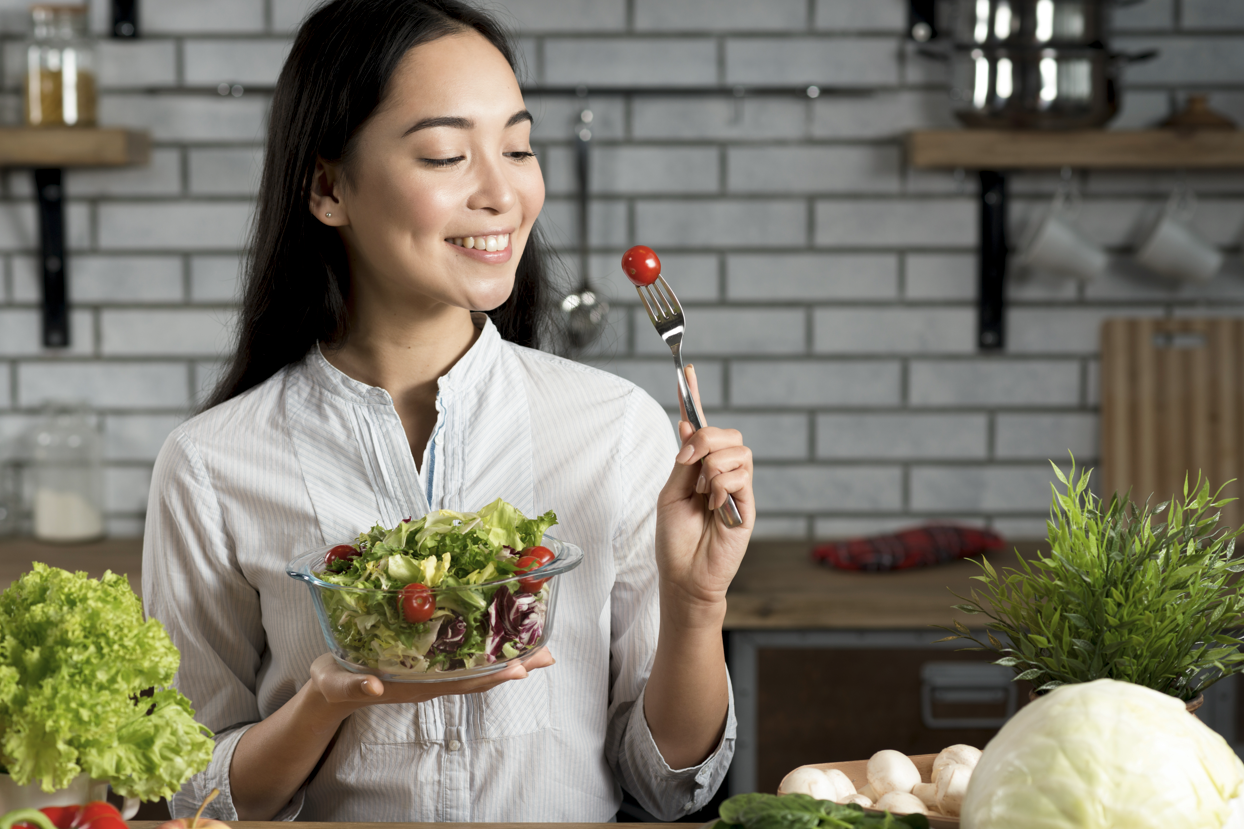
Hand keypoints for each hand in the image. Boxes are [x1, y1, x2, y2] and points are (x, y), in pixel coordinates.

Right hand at [308, 648, 554, 712]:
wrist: (330, 687)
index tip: (520, 669)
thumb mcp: (337, 684)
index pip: (460, 682)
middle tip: (548, 654)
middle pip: (480, 675)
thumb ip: (354, 686)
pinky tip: (505, 636)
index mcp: (414, 684)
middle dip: (515, 664)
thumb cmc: (334, 683)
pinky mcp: (427, 659)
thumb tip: (373, 685)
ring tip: (541, 647)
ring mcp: (431, 671)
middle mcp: (430, 679)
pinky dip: (488, 647)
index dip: (490, 675)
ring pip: (477, 666)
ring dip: (510, 657)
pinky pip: (464, 655)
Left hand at [655, 365, 753, 622]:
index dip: (694, 397)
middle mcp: (720, 472)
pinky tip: (714, 506)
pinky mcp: (748, 504)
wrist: (685, 575)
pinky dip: (720, 486)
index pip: (699, 426)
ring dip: (712, 466)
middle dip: (704, 438)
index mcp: (698, 467)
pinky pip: (740, 476)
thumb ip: (683, 461)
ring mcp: (737, 487)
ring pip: (737, 450)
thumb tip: (688, 425)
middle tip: (687, 460)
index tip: (687, 370)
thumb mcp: (670, 494)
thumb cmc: (675, 540)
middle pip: (725, 432)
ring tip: (703, 493)